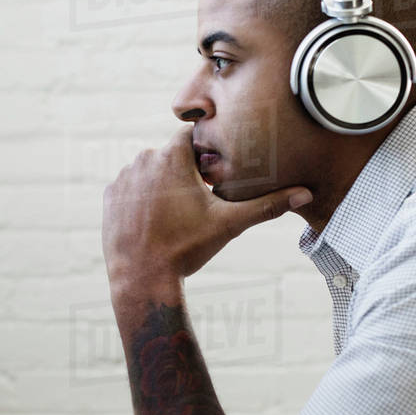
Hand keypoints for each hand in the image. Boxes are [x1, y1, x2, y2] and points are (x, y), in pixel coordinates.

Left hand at [102, 124, 311, 284]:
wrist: (142, 277)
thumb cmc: (186, 248)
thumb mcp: (229, 224)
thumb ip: (266, 205)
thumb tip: (305, 194)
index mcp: (172, 157)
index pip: (191, 137)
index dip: (204, 153)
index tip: (211, 173)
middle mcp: (143, 160)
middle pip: (171, 155)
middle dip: (184, 172)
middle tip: (196, 201)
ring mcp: (124, 178)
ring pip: (150, 170)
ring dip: (162, 183)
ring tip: (174, 213)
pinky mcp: (110, 196)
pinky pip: (131, 187)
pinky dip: (142, 198)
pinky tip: (154, 219)